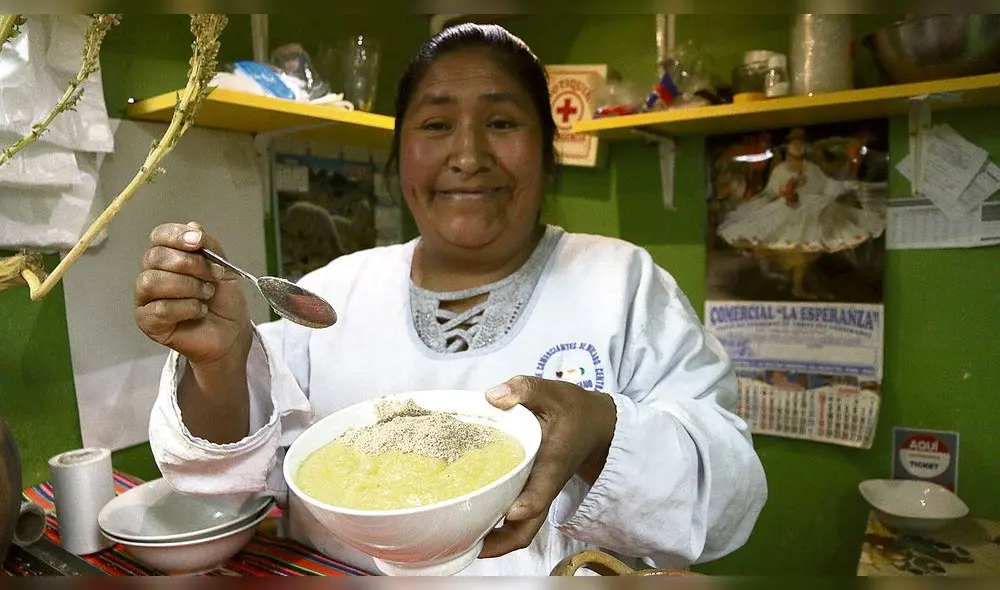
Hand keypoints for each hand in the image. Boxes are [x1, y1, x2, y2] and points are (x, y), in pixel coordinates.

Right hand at [134, 222, 250, 365]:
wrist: (232, 332)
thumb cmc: (224, 300)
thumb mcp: (224, 268)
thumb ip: (209, 247)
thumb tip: (192, 227)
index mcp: (168, 256)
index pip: (159, 235)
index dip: (176, 236)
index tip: (198, 242)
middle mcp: (152, 273)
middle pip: (156, 257)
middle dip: (190, 265)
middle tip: (212, 276)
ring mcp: (146, 298)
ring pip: (153, 281)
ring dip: (188, 287)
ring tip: (207, 294)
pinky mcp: (147, 321)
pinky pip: (159, 308)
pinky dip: (186, 308)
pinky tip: (199, 311)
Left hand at [479, 376, 616, 557]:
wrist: (593, 426)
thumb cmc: (571, 409)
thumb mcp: (551, 392)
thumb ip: (524, 389)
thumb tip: (493, 397)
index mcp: (551, 463)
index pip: (541, 492)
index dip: (527, 505)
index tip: (509, 512)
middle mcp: (544, 487)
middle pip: (526, 529)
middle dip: (499, 543)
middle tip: (464, 542)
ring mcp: (537, 494)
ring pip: (520, 531)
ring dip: (493, 542)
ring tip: (458, 541)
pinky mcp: (530, 494)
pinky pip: (515, 523)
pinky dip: (495, 530)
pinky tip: (468, 523)